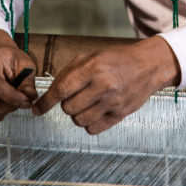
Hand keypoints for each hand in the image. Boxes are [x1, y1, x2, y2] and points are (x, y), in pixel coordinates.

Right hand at [0, 29, 37, 125]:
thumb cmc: (10, 59)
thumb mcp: (24, 64)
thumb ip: (28, 82)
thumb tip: (30, 99)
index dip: (13, 98)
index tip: (26, 102)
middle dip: (10, 107)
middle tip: (20, 101)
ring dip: (3, 113)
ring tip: (10, 102)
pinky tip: (1, 107)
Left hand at [32, 36, 179, 134]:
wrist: (148, 65)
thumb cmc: (118, 58)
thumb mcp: (93, 55)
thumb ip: (70, 71)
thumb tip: (51, 91)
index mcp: (93, 67)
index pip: (61, 89)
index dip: (46, 102)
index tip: (38, 109)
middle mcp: (103, 85)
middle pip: (68, 107)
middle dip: (66, 103)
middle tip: (75, 96)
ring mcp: (113, 101)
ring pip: (79, 120)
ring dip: (77, 114)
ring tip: (86, 103)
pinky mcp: (121, 114)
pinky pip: (93, 129)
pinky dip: (89, 123)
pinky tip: (95, 111)